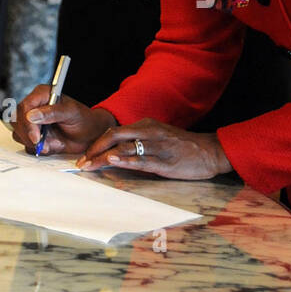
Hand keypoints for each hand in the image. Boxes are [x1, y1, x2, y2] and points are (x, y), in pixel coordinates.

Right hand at [12, 87, 115, 155]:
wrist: (90, 135)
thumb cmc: (84, 119)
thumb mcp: (71, 113)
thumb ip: (53, 112)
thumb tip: (32, 115)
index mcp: (42, 94)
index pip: (24, 107)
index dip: (27, 123)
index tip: (36, 137)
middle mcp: (34, 107)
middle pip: (17, 121)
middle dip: (29, 136)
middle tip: (43, 144)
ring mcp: (32, 122)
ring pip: (19, 134)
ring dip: (34, 143)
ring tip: (53, 144)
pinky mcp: (34, 135)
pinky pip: (26, 144)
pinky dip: (37, 149)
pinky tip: (52, 145)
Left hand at [77, 118, 231, 179]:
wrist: (210, 151)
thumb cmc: (183, 147)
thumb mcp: (158, 139)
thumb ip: (139, 144)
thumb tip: (116, 155)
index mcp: (146, 126)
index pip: (114, 132)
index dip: (96, 143)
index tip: (85, 156)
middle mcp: (149, 132)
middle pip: (114, 136)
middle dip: (94, 150)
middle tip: (81, 163)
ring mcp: (156, 146)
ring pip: (124, 148)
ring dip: (104, 157)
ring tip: (89, 165)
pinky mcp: (165, 161)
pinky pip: (142, 159)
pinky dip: (126, 160)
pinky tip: (113, 161)